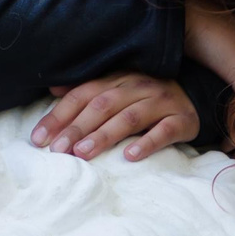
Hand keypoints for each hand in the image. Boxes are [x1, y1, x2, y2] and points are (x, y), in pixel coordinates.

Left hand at [30, 74, 198, 162]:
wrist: (195, 97)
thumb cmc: (147, 98)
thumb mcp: (117, 88)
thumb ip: (87, 90)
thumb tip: (53, 89)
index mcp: (117, 79)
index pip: (82, 95)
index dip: (59, 116)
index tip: (39, 138)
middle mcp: (138, 86)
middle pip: (102, 105)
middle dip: (78, 128)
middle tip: (59, 150)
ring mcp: (161, 102)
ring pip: (129, 117)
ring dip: (104, 135)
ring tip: (84, 153)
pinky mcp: (182, 120)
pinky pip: (164, 131)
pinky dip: (147, 143)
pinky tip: (130, 156)